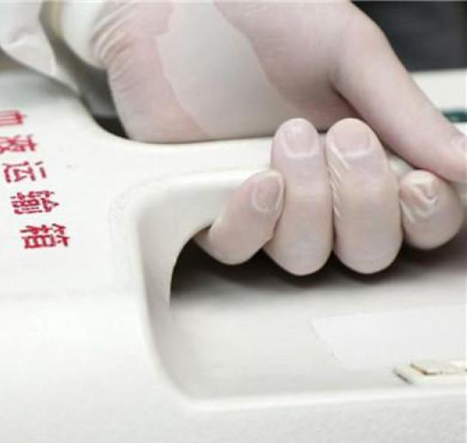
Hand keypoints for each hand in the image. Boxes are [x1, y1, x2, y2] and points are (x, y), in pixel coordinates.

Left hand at [57, 0, 465, 272]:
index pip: (419, 215)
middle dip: (366, 202)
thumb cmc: (259, 17)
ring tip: (288, 137)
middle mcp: (320, 186)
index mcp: (369, 148)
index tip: (421, 182)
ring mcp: (264, 201)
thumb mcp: (345, 48)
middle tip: (345, 137)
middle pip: (369, 250)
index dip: (430, 216)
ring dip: (309, 205)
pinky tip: (259, 181)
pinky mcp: (208, 205)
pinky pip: (239, 248)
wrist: (172, 6)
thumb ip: (404, 110)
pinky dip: (255, 222)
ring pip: (307, 257)